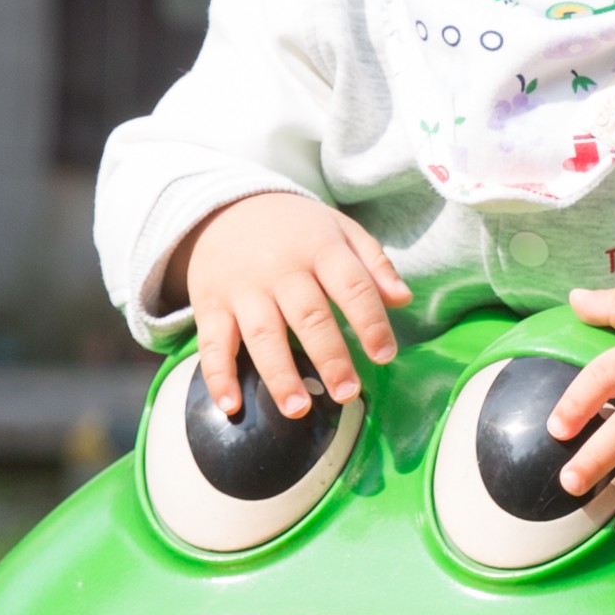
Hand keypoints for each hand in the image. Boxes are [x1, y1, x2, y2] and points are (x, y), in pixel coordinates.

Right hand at [172, 193, 408, 422]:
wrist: (225, 206)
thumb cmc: (294, 228)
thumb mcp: (339, 230)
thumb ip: (374, 264)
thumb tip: (403, 299)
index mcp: (320, 249)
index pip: (352, 285)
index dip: (370, 321)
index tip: (385, 355)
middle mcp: (281, 270)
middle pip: (309, 316)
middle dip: (330, 357)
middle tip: (346, 393)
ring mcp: (244, 288)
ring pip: (262, 334)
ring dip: (280, 374)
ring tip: (297, 409)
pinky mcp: (211, 304)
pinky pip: (213, 343)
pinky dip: (219, 376)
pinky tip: (231, 405)